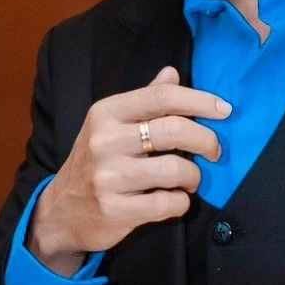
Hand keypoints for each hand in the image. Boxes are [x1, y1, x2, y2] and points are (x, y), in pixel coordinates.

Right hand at [27, 66, 230, 275]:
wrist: (60, 212)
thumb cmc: (94, 162)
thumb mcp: (110, 124)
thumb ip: (144, 99)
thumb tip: (173, 72)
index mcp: (106, 112)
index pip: (162, 96)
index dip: (200, 100)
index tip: (224, 110)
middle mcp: (104, 141)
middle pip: (174, 130)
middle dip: (206, 140)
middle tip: (214, 151)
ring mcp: (107, 177)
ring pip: (175, 169)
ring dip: (194, 176)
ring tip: (191, 179)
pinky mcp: (114, 210)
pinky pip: (168, 204)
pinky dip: (181, 202)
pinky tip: (176, 199)